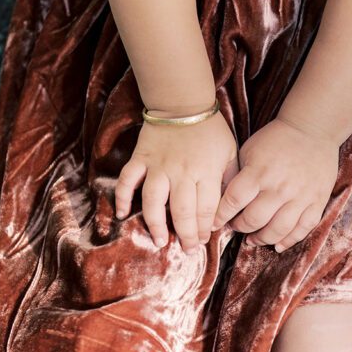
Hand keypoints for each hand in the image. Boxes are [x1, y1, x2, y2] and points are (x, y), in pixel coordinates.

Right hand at [114, 111, 238, 252]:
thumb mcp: (230, 153)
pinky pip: (128, 180)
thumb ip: (229, 180)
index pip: (207, 209)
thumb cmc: (210, 130)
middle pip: (183, 211)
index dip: (205, 229)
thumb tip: (229, 208)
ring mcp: (159, 166)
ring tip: (159, 241)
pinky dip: (122, 197)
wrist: (183, 102)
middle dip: (186, 234)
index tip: (203, 240)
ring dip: (156, 223)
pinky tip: (122, 214)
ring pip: (154, 201)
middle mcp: (182, 172)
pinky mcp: (141, 159)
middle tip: (187, 248)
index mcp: (207, 171)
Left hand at [210, 116, 339, 251]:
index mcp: (259, 172)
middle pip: (254, 219)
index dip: (221, 216)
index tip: (215, 223)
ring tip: (253, 240)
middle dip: (240, 227)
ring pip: (278, 230)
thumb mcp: (249, 150)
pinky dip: (289, 241)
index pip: (234, 201)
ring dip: (262, 239)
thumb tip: (225, 202)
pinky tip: (278, 245)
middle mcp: (279, 187)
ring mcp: (300, 196)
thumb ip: (238, 176)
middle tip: (236, 227)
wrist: (312, 129)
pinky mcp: (316, 201)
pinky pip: (302, 228)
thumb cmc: (276, 139)